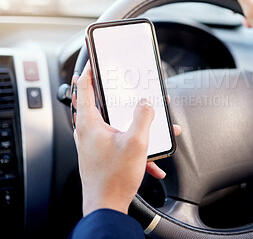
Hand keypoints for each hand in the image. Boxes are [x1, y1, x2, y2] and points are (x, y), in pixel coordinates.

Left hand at [74, 62, 180, 215]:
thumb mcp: (136, 142)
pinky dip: (135, 145)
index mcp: (90, 123)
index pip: (83, 88)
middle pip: (102, 104)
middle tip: (130, 90)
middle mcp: (88, 132)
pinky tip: (152, 158)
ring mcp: (94, 144)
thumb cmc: (114, 178)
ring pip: (115, 124)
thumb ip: (143, 117)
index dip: (88, 71)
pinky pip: (120, 142)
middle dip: (122, 98)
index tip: (93, 62)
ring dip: (135, 124)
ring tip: (154, 126)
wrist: (107, 206)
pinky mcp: (101, 154)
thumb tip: (146, 103)